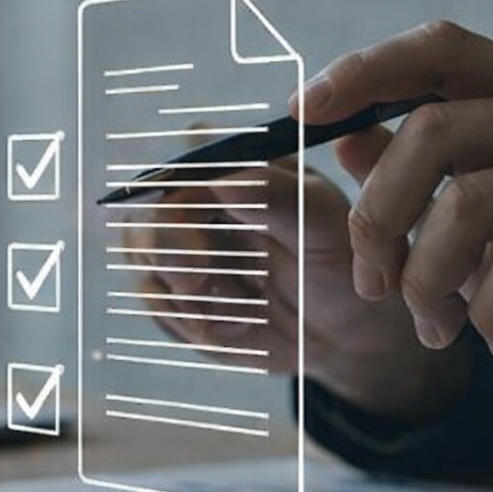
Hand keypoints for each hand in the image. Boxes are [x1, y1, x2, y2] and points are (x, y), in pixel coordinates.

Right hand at [117, 157, 467, 420]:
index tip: (204, 209)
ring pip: (140, 253)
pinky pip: (157, 303)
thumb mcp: (325, 226)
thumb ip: (277, 197)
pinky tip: (239, 329)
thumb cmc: (344, 265)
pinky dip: (191, 320)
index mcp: (241, 167)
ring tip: (234, 311)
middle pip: (148, 203)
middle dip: (166, 242)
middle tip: (198, 279)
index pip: (188, 157)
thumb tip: (221, 179)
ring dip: (179, 288)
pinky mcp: (179, 296)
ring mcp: (184, 249)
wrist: (351, 335)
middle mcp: (203, 202)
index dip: (183, 180)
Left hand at [298, 19, 492, 435]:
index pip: (444, 49)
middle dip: (379, 216)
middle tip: (375, 283)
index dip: (364, 71)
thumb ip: (437, 185)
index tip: (300, 118)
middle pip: (437, 129)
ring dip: (427, 282)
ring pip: (470, 203)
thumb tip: (346, 134)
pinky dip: (487, 315)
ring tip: (441, 329)